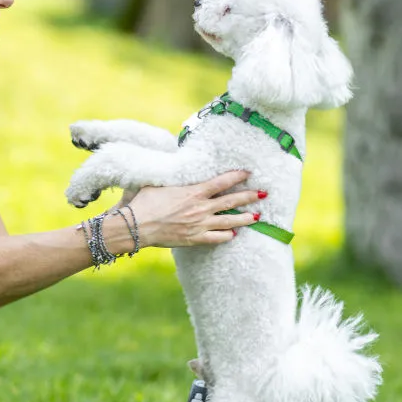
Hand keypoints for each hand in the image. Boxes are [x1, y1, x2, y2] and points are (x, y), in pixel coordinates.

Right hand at [127, 170, 260, 247]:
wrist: (137, 226)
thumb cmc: (144, 202)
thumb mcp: (159, 182)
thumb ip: (172, 175)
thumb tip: (172, 162)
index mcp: (194, 191)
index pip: (222, 182)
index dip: (237, 176)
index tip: (248, 173)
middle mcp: (200, 208)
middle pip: (231, 201)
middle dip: (249, 197)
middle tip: (263, 194)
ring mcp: (199, 225)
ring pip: (228, 221)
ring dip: (244, 218)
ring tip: (257, 217)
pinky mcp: (194, 239)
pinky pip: (216, 238)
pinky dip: (226, 236)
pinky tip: (233, 235)